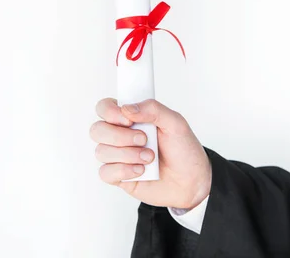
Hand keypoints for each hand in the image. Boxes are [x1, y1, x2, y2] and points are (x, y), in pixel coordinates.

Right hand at [89, 98, 211, 208]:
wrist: (192, 181)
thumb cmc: (184, 150)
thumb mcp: (176, 123)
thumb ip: (153, 109)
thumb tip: (127, 108)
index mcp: (130, 118)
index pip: (104, 107)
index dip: (110, 112)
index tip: (128, 120)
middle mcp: (120, 135)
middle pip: (97, 130)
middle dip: (119, 136)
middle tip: (143, 139)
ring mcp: (118, 156)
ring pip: (101, 151)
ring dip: (127, 155)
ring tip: (149, 158)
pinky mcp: (118, 176)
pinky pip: (105, 172)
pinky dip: (124, 171)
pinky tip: (141, 171)